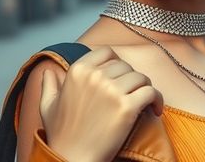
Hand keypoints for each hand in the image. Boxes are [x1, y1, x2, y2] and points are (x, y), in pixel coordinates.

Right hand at [38, 47, 163, 161]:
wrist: (72, 158)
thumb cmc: (62, 135)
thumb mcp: (47, 106)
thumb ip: (48, 85)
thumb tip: (49, 72)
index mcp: (77, 71)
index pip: (106, 52)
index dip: (116, 63)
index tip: (120, 76)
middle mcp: (95, 76)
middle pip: (125, 65)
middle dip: (130, 78)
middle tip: (132, 93)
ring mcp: (112, 90)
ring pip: (140, 77)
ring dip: (144, 88)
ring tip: (144, 101)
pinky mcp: (127, 107)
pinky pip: (150, 92)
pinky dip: (156, 99)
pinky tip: (155, 109)